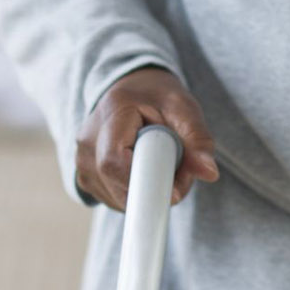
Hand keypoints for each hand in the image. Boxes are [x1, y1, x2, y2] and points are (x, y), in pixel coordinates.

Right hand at [75, 66, 219, 211]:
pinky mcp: (85, 177)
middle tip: (179, 172)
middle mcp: (87, 140)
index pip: (114, 162)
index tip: (175, 191)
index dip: (145, 183)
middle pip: (117, 186)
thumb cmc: (157, 97)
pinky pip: (112, 199)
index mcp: (111, 114)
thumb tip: (209, 173)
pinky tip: (141, 172)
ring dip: (145, 194)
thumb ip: (197, 139)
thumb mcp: (183, 108)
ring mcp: (81, 161)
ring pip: (116, 198)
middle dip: (154, 189)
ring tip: (160, 164)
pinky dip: (133, 194)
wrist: (130, 89)